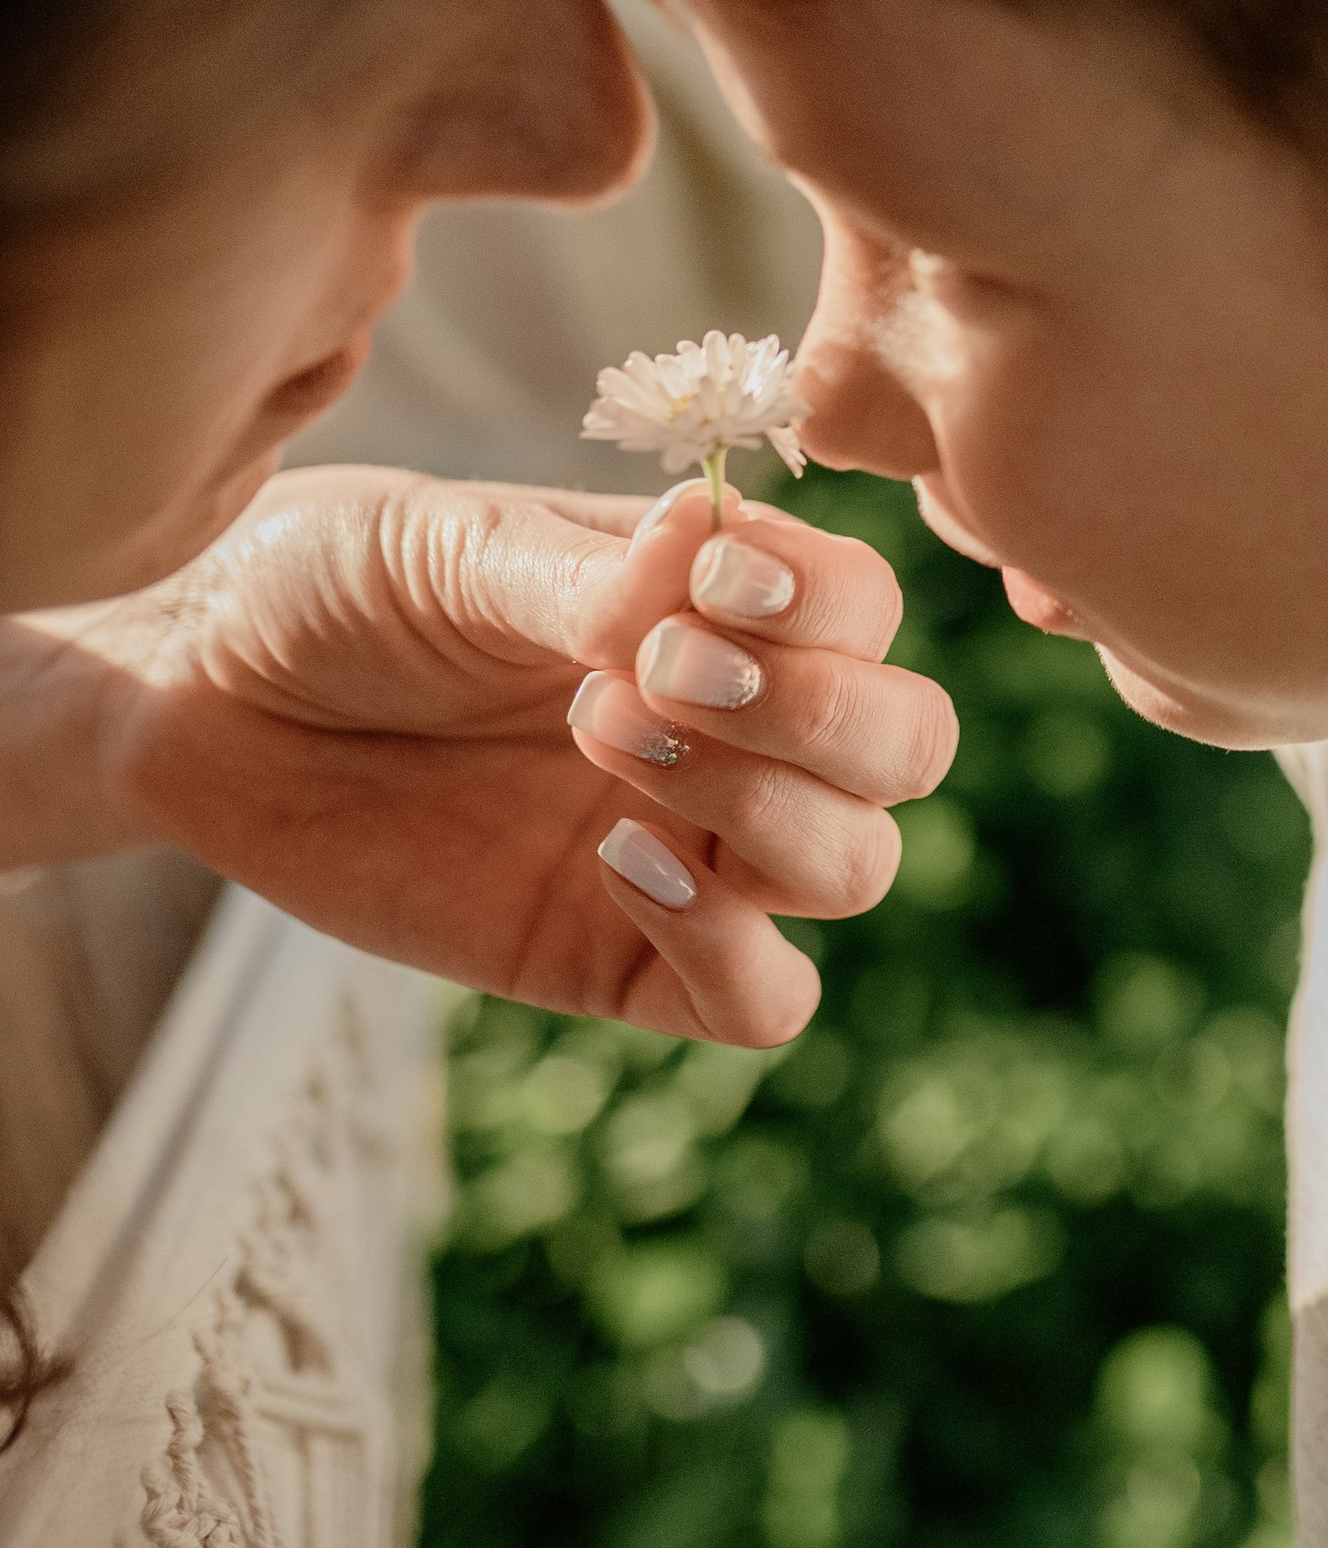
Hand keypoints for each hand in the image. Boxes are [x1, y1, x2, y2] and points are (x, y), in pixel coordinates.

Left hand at [11, 466, 954, 1045]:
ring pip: (856, 866)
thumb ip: (590, 575)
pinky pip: (763, 1001)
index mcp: (723, 608)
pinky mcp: (622, 963)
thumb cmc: (336, 588)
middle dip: (823, 712)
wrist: (201, 697)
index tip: (705, 586)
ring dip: (765, 807)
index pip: (868, 613)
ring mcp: (691, 852)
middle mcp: (736, 730)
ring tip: (605, 735)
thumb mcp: (456, 546)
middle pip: (907, 747)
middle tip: (666, 674)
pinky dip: (728, 943)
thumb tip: (710, 558)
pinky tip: (617, 857)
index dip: (822, 608)